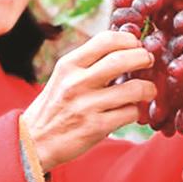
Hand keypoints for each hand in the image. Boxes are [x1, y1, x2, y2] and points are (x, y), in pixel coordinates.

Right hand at [20, 31, 155, 171]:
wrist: (34, 142)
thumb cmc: (56, 105)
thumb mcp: (64, 76)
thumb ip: (90, 62)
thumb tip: (125, 47)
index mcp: (69, 65)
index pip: (105, 40)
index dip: (128, 39)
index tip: (136, 44)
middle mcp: (76, 83)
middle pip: (121, 59)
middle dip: (143, 57)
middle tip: (149, 61)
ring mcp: (86, 106)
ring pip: (133, 88)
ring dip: (148, 88)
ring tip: (149, 90)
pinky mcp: (96, 127)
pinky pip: (130, 113)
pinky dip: (137, 111)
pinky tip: (133, 110)